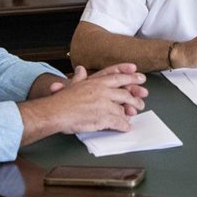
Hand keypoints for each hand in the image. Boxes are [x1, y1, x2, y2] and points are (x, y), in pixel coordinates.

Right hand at [21, 64, 147, 141]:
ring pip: (123, 108)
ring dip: (131, 111)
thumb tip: (81, 69)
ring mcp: (104, 105)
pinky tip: (126, 127)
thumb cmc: (61, 101)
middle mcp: (102, 91)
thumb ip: (79, 77)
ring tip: (135, 113)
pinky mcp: (103, 118)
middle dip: (135, 95)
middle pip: (125, 92)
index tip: (139, 75)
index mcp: (96, 82)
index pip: (117, 76)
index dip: (130, 76)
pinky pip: (118, 122)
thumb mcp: (72, 85)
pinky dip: (124, 125)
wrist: (54, 113)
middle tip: (142, 98)